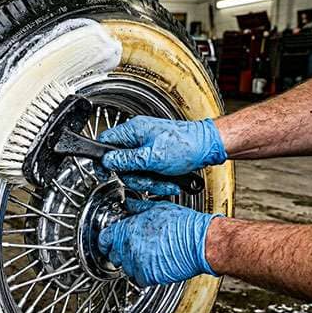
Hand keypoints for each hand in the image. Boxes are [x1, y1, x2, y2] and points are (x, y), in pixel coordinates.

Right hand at [97, 116, 226, 194]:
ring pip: (136, 171)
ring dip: (150, 181)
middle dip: (136, 177)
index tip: (106, 173)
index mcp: (133, 130)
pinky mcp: (156, 156)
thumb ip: (126, 160)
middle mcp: (138, 137)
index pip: (106, 142)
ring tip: (164, 181)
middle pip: (121, 163)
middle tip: (148, 179)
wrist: (207, 147)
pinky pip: (148, 172)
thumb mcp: (152, 157)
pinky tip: (168, 180)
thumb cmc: (185, 146)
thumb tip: (107, 161)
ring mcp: (147, 147)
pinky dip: (158, 180)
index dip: (103, 160)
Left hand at [98, 198, 221, 285]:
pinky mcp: (147, 276)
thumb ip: (138, 207)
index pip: (104, 238)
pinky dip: (144, 276)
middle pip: (113, 255)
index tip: (109, 242)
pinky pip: (138, 279)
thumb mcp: (157, 208)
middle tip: (134, 248)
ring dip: (133, 264)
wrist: (200, 243)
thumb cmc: (183, 225)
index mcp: (127, 228)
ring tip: (149, 256)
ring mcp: (136, 263)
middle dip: (120, 252)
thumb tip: (128, 204)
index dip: (106, 240)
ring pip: (125, 268)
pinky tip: (154, 266)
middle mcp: (128, 246)